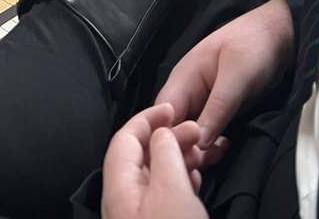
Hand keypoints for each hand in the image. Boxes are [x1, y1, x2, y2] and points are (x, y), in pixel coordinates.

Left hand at [102, 103, 210, 218]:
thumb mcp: (172, 190)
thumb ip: (165, 154)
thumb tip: (162, 134)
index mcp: (119, 188)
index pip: (125, 138)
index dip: (148, 118)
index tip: (170, 110)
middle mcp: (121, 202)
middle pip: (140, 155)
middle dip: (168, 138)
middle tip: (194, 132)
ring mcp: (135, 215)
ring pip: (153, 175)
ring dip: (176, 159)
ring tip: (199, 156)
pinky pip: (161, 195)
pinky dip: (178, 181)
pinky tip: (193, 182)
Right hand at [155, 0, 294, 148]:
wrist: (279, 35)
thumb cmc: (255, 44)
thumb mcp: (237, 77)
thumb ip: (217, 109)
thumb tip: (199, 142)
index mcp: (184, 77)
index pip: (163, 114)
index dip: (169, 138)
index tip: (185, 156)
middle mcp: (187, 91)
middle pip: (172, 127)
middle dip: (184, 148)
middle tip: (203, 162)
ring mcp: (201, 101)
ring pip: (188, 133)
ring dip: (198, 149)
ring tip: (215, 157)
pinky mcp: (216, 110)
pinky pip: (204, 132)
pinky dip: (208, 144)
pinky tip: (220, 151)